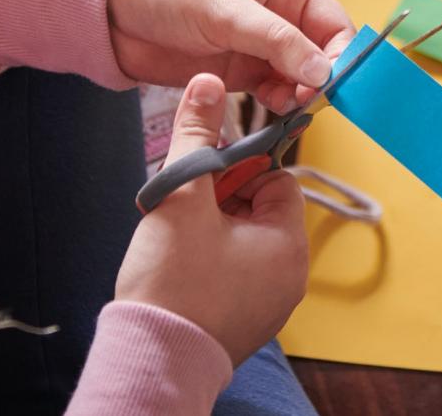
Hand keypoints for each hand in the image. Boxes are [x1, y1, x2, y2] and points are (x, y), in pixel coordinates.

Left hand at [108, 0, 355, 111]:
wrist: (111, 11)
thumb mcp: (225, 9)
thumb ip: (275, 40)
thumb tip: (324, 71)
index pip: (332, 22)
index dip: (342, 53)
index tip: (337, 85)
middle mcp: (280, 15)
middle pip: (322, 53)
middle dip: (322, 78)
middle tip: (310, 101)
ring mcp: (261, 46)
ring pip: (301, 77)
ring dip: (301, 94)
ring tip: (288, 106)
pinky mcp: (240, 72)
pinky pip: (274, 92)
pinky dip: (280, 104)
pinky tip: (274, 110)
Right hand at [116, 73, 307, 365]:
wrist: (150, 359)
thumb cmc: (173, 280)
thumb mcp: (184, 194)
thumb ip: (197, 134)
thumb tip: (206, 82)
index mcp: (289, 242)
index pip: (275, 178)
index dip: (237, 169)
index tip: (204, 177)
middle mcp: (291, 274)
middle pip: (260, 207)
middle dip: (221, 198)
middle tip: (185, 207)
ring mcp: (270, 304)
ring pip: (245, 239)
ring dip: (213, 227)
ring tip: (177, 236)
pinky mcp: (246, 322)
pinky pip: (236, 272)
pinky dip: (211, 261)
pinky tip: (180, 265)